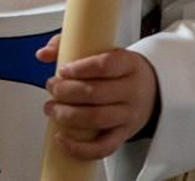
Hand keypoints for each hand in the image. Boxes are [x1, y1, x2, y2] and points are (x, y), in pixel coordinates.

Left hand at [38, 35, 159, 160]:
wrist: (152, 90)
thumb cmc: (120, 70)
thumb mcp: (104, 50)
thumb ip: (71, 45)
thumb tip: (43, 54)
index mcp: (128, 64)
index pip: (105, 65)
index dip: (80, 69)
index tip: (62, 70)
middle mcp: (131, 90)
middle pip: (96, 93)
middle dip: (66, 91)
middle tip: (52, 87)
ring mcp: (128, 115)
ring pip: (96, 118)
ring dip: (67, 115)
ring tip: (51, 108)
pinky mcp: (124, 135)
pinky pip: (103, 147)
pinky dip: (80, 148)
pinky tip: (61, 138)